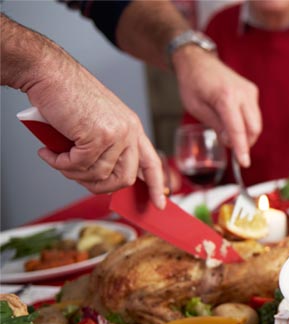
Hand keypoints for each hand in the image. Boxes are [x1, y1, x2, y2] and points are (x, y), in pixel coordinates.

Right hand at [28, 54, 165, 208]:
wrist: (50, 73)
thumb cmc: (68, 97)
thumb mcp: (97, 123)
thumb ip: (107, 147)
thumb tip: (104, 179)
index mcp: (133, 128)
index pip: (152, 163)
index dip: (156, 186)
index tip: (159, 205)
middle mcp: (129, 131)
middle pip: (125, 178)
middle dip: (100, 187)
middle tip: (77, 178)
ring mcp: (116, 133)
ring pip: (99, 175)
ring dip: (73, 173)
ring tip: (57, 159)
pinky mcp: (98, 135)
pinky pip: (80, 165)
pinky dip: (61, 163)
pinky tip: (49, 153)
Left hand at [172, 47, 261, 167]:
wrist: (198, 61)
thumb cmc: (192, 83)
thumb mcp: (196, 108)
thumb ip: (216, 125)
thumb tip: (231, 141)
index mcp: (226, 97)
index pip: (238, 129)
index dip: (241, 149)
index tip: (244, 163)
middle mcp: (242, 93)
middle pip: (253, 128)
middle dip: (245, 142)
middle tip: (230, 145)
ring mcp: (249, 91)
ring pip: (256, 123)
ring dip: (246, 134)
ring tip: (228, 132)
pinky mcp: (252, 91)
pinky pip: (254, 114)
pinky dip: (247, 123)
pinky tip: (233, 121)